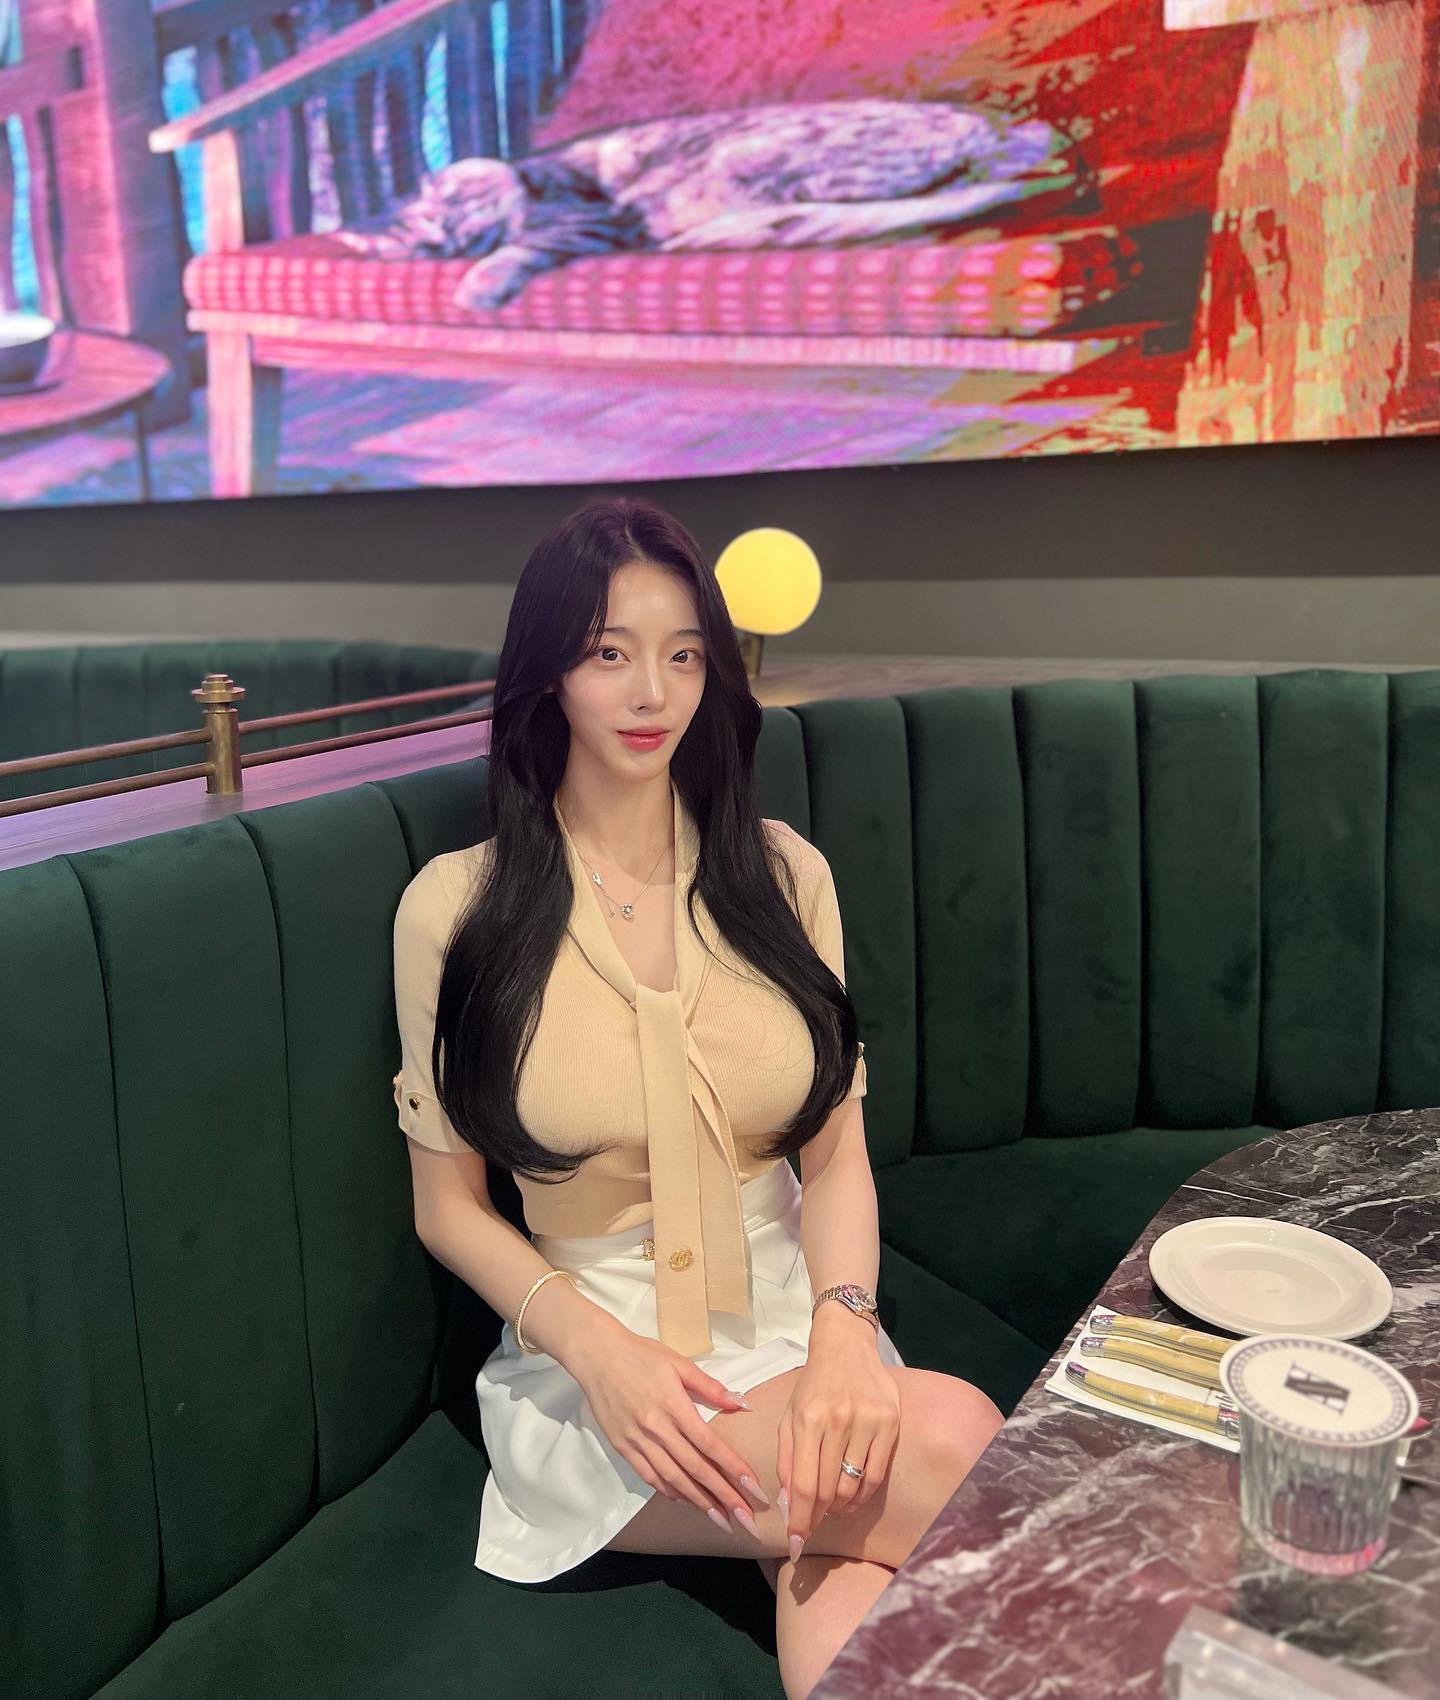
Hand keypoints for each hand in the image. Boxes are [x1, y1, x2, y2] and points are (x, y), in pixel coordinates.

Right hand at [569, 1323, 770, 1532]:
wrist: (597, 1356)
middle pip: (695, 1468)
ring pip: (673, 1478)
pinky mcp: (623, 1447)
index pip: (709, 1444)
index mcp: (674, 1405)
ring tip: (721, 1519)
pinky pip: (649, 1476)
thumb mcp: (678, 1363)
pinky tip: (686, 1501)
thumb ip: (710, 1387)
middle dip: (723, 1495)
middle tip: (745, 1518)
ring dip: (699, 1502)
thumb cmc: (641, 1354)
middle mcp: (656, 1428)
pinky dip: (669, 1492)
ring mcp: (638, 1441)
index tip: (753, 1487)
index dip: (733, 1467)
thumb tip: (740, 1404)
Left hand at [778, 1312, 899, 1558]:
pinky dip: (864, 1495)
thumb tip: (789, 1505)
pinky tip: (853, 1497)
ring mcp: (867, 1421)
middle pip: (830, 1490)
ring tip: (832, 1509)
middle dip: (818, 1517)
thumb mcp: (789, 1416)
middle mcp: (838, 1420)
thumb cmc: (812, 1386)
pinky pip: (877, 1474)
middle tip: (812, 1526)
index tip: (796, 1543)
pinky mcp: (890, 1422)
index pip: (805, 1484)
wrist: (845, 1346)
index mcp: (807, 1419)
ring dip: (841, 1508)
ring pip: (855, 1486)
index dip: (801, 1519)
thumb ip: (786, 1460)